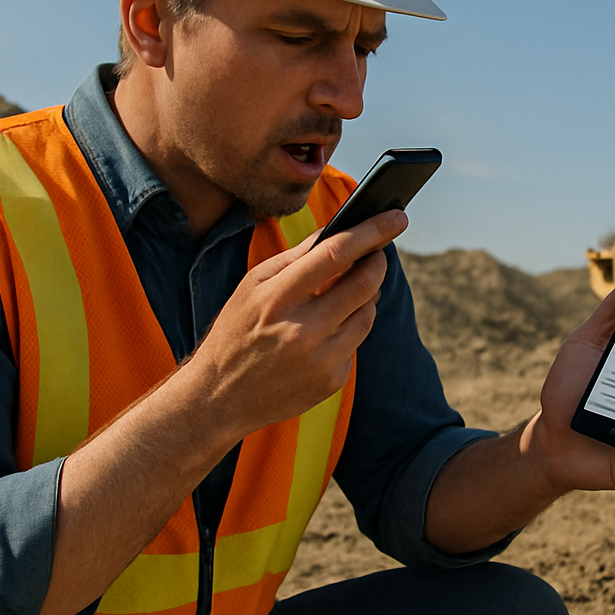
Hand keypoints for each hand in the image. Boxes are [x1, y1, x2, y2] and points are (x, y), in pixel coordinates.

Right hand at [180, 209, 406, 444]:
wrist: (219, 397)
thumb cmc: (235, 333)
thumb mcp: (252, 287)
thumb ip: (294, 258)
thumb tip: (335, 231)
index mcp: (277, 298)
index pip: (336, 254)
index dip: (371, 232)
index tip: (395, 216)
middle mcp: (301, 330)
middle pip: (364, 284)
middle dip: (377, 262)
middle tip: (377, 253)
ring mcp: (320, 359)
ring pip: (367, 314)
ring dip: (366, 297)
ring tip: (348, 291)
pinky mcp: (331, 381)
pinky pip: (355, 344)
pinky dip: (348, 331)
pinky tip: (328, 331)